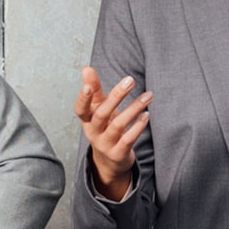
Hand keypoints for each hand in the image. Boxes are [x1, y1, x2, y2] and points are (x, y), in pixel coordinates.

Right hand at [74, 67, 150, 200]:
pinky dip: (138, 126)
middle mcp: (93, 133)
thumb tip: (86, 68)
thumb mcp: (98, 109)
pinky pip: (128, 139)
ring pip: (118, 125)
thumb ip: (94, 89)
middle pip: (102, 114)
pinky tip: (146, 115)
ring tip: (147, 96)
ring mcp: (105, 144)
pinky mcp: (118, 153)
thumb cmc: (104, 128)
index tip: (88, 86)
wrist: (110, 160)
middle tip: (130, 80)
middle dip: (116, 96)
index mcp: (86, 120)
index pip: (80, 109)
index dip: (83, 98)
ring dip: (134, 108)